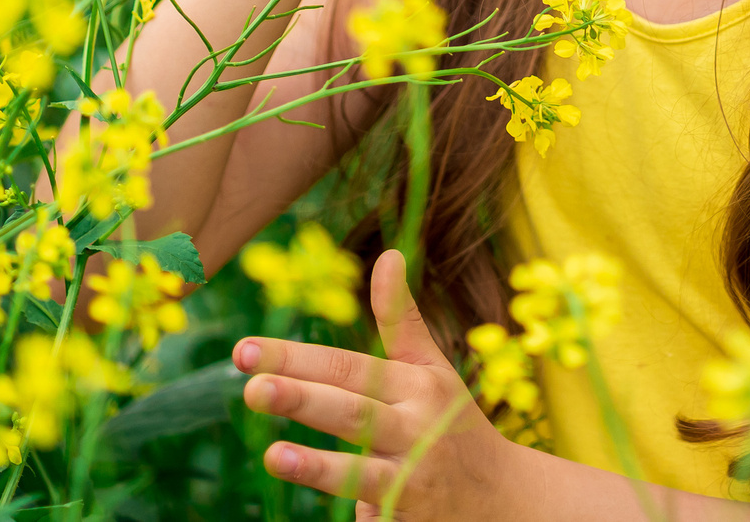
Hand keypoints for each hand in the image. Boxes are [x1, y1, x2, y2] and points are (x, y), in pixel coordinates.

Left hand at [238, 250, 517, 519]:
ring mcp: (413, 481)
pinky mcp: (407, 520)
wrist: (504, 498)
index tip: (245, 350)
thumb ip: (402, 318)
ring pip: (361, 474)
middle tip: (252, 387)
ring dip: (318, 466)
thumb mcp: (433, 370)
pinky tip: (320, 512)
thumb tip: (388, 254)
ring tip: (274, 455)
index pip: (349, 367)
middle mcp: (415, 430)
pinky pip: (375, 516)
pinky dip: (358, 515)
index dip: (298, 358)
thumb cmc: (453, 424)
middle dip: (303, 398)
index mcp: (417, 387)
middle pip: (353, 412)